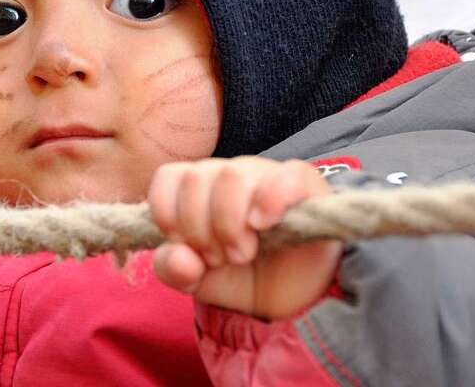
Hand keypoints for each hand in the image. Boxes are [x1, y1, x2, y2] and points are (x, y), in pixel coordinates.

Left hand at [148, 156, 341, 319]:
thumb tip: (181, 257)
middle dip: (199, 230)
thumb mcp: (196, 281)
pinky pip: (287, 176)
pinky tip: (264, 226)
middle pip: (195, 178)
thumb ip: (172, 268)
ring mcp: (267, 175)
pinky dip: (270, 202)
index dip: (168, 214)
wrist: (292, 301)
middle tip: (219, 258)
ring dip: (230, 224)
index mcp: (198, 187)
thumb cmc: (240, 279)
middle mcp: (229, 173)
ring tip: (242, 253)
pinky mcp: (306, 186)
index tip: (185, 246)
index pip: (168, 176)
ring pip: (232, 176)